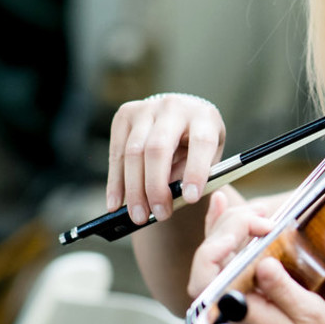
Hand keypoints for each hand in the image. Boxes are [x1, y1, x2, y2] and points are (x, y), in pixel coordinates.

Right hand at [107, 93, 225, 225]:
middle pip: (158, 149)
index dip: (195, 171)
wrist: (181, 114)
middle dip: (155, 186)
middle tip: (158, 215)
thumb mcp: (209, 156)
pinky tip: (115, 204)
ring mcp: (146, 108)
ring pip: (133, 152)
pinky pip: (116, 153)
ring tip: (138, 216)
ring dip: (133, 189)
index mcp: (203, 117)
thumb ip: (193, 173)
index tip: (190, 199)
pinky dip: (116, 182)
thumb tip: (170, 198)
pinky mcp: (125, 114)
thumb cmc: (197, 143)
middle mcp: (174, 107)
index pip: (200, 143)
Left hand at [190, 193, 324, 323]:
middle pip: (208, 255)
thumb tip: (263, 263)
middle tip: (263, 217)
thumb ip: (282, 290)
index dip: (226, 236)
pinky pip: (222, 263)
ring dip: (226, 227)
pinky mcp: (237, 298)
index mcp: (237, 312)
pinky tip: (223, 211)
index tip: (261, 226)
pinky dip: (222, 236)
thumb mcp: (308, 317)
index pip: (209, 268)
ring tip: (238, 204)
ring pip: (213, 256)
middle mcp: (224, 307)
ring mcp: (228, 302)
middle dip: (231, 227)